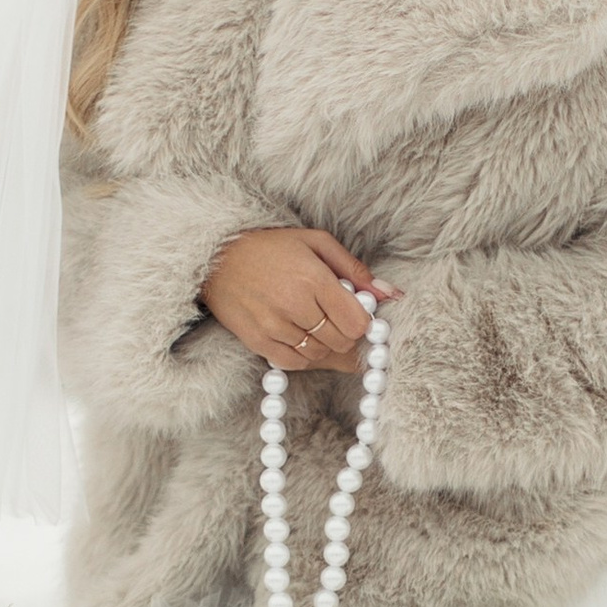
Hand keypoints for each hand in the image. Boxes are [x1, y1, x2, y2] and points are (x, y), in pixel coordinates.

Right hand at [200, 227, 398, 371]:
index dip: (362, 323)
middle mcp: (294, 306)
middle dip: (344, 334)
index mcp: (313, 279)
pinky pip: (293, 363)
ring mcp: (273, 327)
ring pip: (318, 355)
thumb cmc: (270, 247)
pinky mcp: (257, 342)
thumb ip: (355, 269)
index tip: (354, 313)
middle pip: (340, 342)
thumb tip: (391, 294)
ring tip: (312, 322)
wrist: (216, 257)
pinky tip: (297, 335)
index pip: (357, 324)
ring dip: (323, 344)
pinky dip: (302, 354)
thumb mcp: (316, 243)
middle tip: (333, 318)